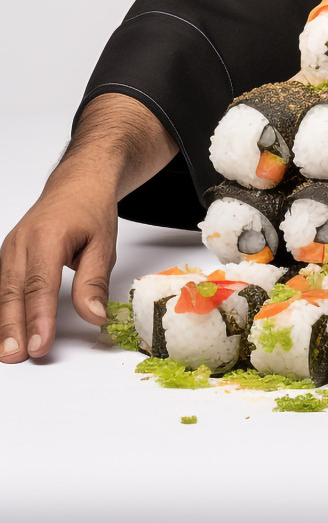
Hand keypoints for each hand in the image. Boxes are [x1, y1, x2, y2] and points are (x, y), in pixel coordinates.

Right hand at [1, 92, 175, 362]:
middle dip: (13, 328)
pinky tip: (4, 332)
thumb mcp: (104, 243)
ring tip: (8, 353)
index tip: (40, 345)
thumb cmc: (91, 211)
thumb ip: (95, 282)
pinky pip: (0, 287)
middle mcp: (21, 243)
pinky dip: (1, 310)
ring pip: (2, 292)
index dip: (38, 318)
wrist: (77, 184)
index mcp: (47, 237)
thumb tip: (94, 317)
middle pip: (13, 292)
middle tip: (17, 356)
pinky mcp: (7, 256)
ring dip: (4, 324)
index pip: (40, 285)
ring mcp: (10, 249)